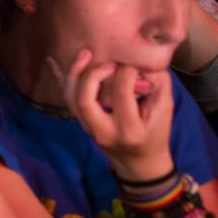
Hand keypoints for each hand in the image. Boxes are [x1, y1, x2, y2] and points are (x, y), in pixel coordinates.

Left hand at [47, 49, 174, 180]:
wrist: (140, 163)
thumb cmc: (156, 135)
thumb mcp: (165, 112)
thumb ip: (159, 84)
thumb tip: (142, 62)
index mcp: (129, 129)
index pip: (120, 94)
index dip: (126, 72)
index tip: (134, 66)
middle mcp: (103, 131)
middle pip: (85, 99)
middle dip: (93, 74)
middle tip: (108, 62)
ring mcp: (88, 128)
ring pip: (71, 99)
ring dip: (74, 73)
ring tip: (84, 53)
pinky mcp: (81, 123)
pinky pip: (67, 100)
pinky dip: (61, 79)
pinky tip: (52, 61)